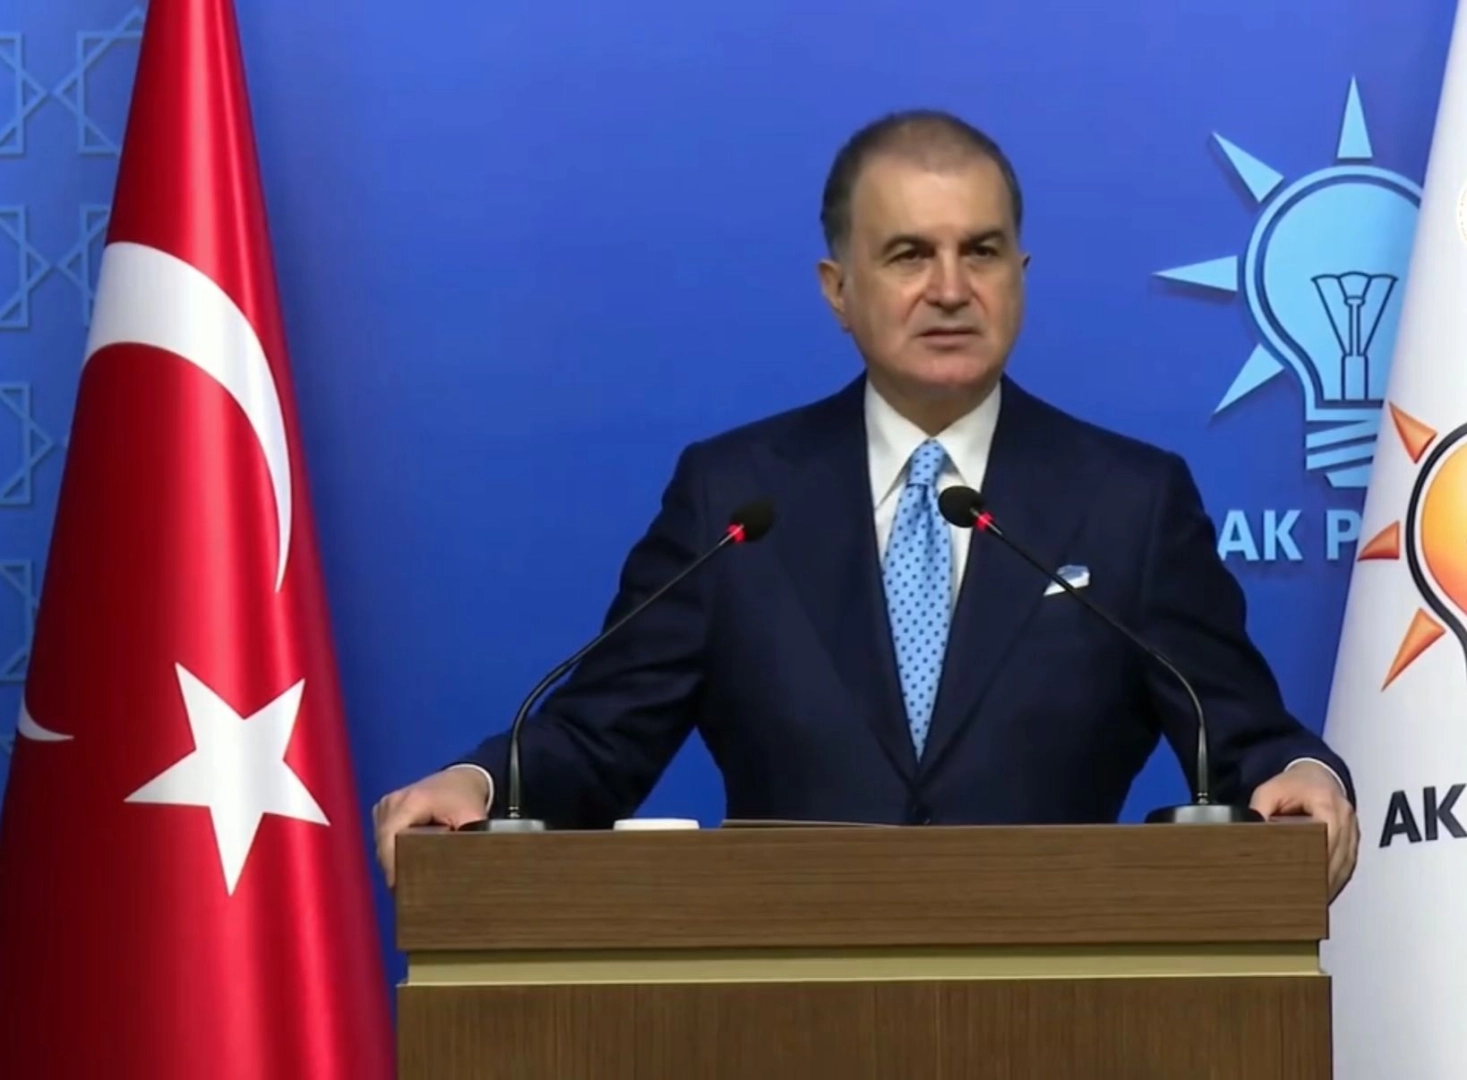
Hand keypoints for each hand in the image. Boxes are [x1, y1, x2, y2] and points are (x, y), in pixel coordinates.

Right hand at [372, 767, 490, 886]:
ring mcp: (384, 806)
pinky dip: (393, 851)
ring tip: (412, 877)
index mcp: (409, 803)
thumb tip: (465, 869)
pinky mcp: (383, 812)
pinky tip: (409, 859)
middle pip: (384, 847)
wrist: (461, 779)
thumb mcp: (473, 818)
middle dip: (396, 868)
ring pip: (382, 845)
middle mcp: (391, 802)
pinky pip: (383, 840)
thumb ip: (469, 842)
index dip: (393, 868)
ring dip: (394, 860)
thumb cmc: (466, 798)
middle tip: (411, 890)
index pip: (389, 841)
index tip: (399, 892)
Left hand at [1249, 760, 1358, 900]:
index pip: (1325, 838)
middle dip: (1322, 878)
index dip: (1314, 860)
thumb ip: (1259, 810)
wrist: (1317, 774)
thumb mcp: (1270, 791)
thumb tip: (1250, 832)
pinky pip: (1348, 863)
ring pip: (1345, 863)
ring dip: (1330, 882)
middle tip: (1303, 896)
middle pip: (1336, 856)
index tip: (1301, 878)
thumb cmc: (1294, 783)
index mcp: (1326, 804)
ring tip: (1312, 900)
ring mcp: (1352, 830)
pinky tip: (1324, 892)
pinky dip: (1336, 878)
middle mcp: (1345, 818)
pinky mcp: (1353, 839)